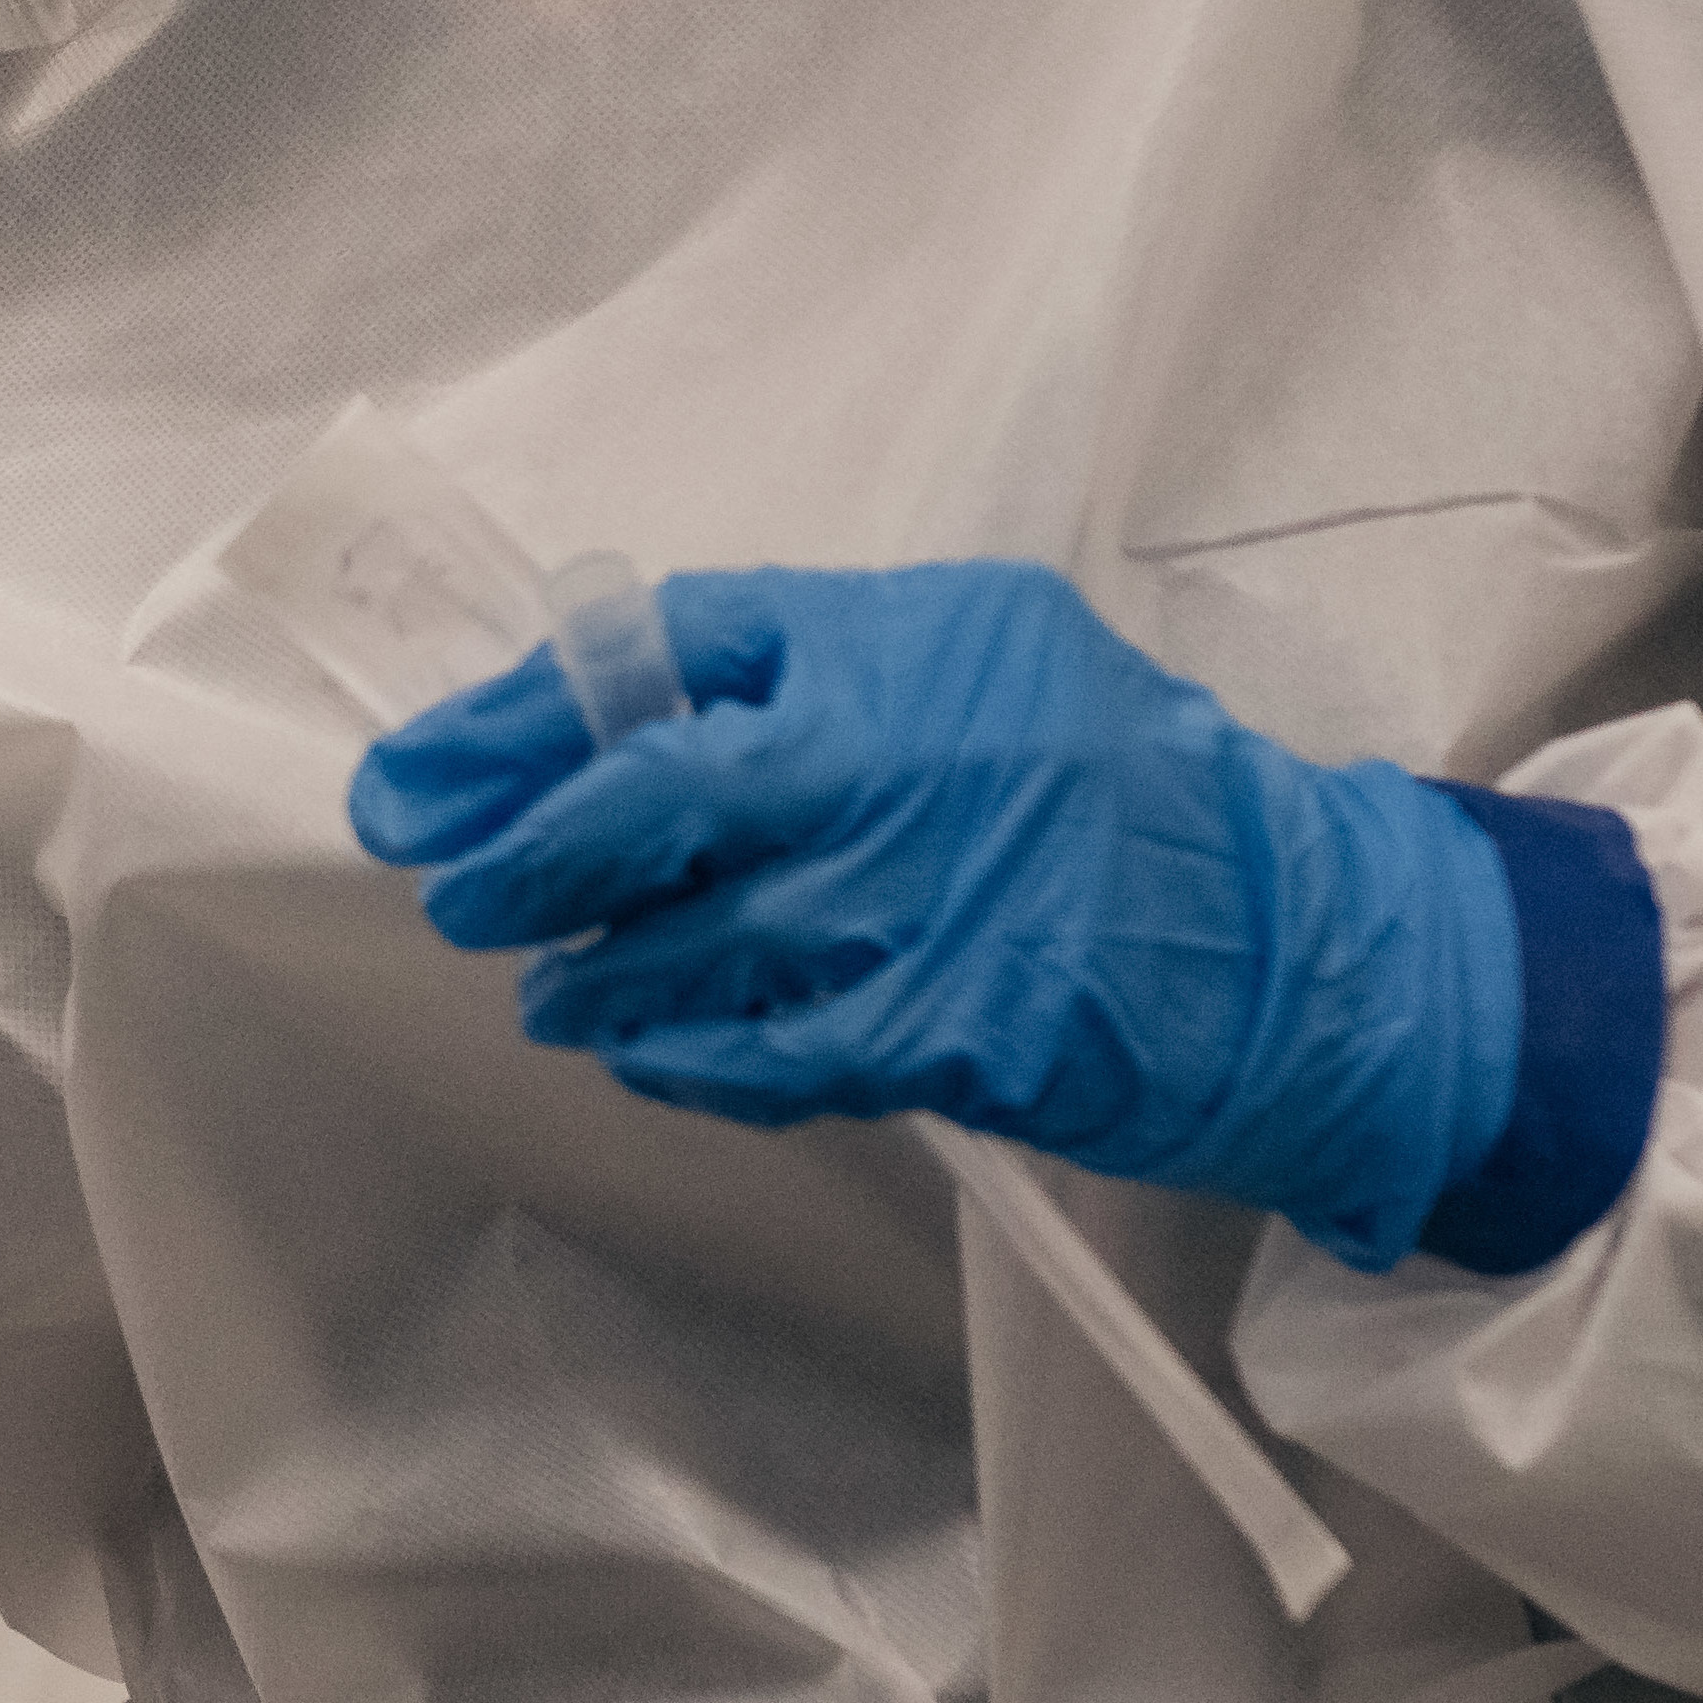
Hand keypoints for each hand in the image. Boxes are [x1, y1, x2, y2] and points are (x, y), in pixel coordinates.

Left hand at [346, 560, 1530, 1273]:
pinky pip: (763, 1056)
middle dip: (519, 852)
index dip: (514, 723)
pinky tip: (646, 1054)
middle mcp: (889, 755)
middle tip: (450, 889)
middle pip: (642, 800)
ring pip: (685, 943)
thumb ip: (808, 673)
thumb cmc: (1113, 782)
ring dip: (592, 975)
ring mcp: (912, 898)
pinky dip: (685, 1060)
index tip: (414, 781)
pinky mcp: (942, 1027)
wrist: (1287, 929)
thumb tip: (613, 720)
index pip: (660, 652)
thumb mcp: (971, 659)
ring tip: (554, 989)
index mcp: (886, 641)